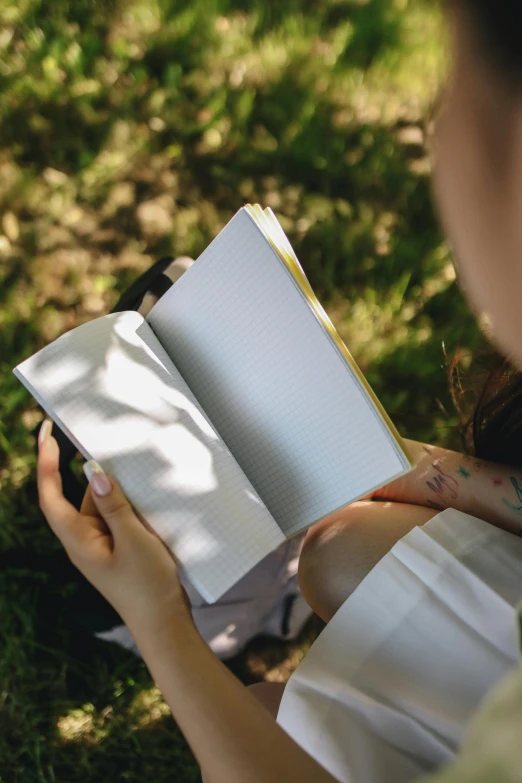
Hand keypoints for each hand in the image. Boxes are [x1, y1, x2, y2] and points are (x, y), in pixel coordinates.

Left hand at [37, 421, 192, 638]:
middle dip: (91, 473)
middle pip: (79, 497)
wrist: (164, 623)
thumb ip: (113, 504)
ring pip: (102, 506)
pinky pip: (117, 518)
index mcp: (78, 541)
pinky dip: (128, 504)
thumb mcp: (133, 539)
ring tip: (140, 474)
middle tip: (101, 441)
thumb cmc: (146, 586)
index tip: (46, 435)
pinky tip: (147, 496)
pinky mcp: (118, 548)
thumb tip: (93, 471)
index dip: (46, 464)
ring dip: (118, 491)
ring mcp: (101, 546)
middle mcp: (84, 541)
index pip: (51, 496)